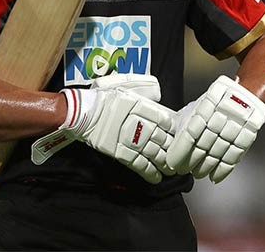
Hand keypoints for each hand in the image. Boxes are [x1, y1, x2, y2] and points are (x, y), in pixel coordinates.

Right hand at [32, 74, 175, 182]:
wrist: (82, 112)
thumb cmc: (102, 98)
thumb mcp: (126, 87)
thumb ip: (145, 92)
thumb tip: (158, 96)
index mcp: (144, 107)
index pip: (170, 122)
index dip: (178, 131)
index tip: (183, 137)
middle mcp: (141, 124)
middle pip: (167, 141)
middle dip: (176, 151)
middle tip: (182, 157)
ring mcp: (131, 140)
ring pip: (157, 155)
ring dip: (166, 164)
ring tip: (172, 169)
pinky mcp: (121, 153)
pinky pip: (140, 165)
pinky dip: (150, 173)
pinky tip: (157, 177)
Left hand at [165, 75, 264, 182]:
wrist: (244, 94)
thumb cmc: (213, 102)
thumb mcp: (195, 107)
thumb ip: (184, 123)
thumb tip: (169, 144)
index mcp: (204, 107)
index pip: (189, 134)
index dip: (180, 151)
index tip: (172, 164)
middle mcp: (220, 116)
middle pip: (203, 145)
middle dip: (190, 161)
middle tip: (182, 170)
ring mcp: (236, 126)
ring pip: (218, 152)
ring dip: (206, 167)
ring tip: (197, 174)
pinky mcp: (248, 135)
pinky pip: (235, 156)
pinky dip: (223, 169)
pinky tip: (214, 177)